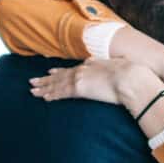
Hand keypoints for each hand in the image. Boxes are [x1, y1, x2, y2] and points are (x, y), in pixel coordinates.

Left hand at [29, 58, 153, 106]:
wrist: (131, 78)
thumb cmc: (131, 74)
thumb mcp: (120, 67)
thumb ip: (111, 68)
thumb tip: (112, 70)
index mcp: (91, 64)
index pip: (71, 69)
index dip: (59, 71)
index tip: (50, 71)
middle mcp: (83, 70)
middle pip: (60, 76)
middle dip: (45, 79)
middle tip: (32, 82)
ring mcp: (80, 78)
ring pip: (57, 84)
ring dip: (44, 88)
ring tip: (32, 91)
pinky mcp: (79, 89)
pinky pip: (61, 93)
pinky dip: (52, 95)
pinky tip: (44, 98)